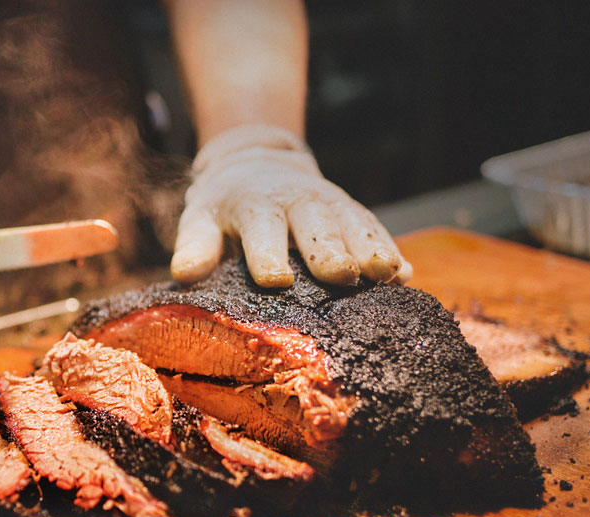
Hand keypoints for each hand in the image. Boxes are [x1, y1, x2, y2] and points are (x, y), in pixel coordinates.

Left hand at [171, 124, 411, 287]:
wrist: (258, 164)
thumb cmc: (225, 204)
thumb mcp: (201, 217)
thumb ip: (195, 245)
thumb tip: (184, 272)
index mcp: (256, 205)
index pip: (261, 228)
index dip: (267, 253)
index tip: (275, 279)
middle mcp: (299, 202)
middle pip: (316, 225)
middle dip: (330, 249)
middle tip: (343, 275)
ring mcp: (331, 206)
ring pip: (353, 225)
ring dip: (371, 248)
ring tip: (387, 273)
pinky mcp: (353, 215)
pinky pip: (374, 231)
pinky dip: (391, 251)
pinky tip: (405, 276)